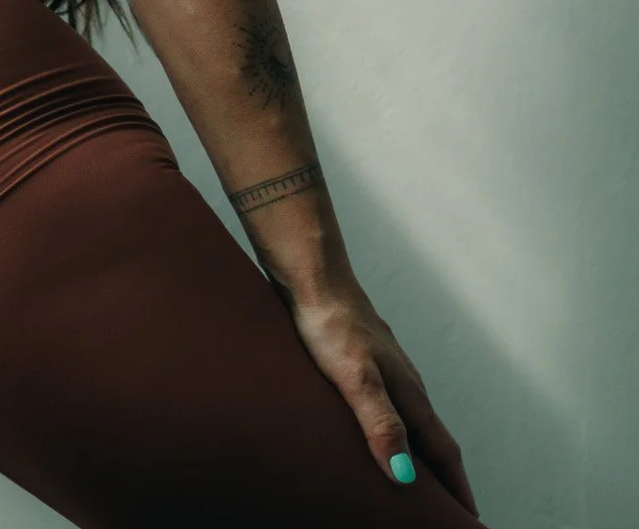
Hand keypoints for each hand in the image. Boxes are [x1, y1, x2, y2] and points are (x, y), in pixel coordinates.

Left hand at [286, 280, 479, 515]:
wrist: (312, 277)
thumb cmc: (332, 324)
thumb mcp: (356, 378)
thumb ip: (381, 424)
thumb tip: (406, 477)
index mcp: (410, 394)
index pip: (445, 453)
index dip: (458, 490)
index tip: (470, 522)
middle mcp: (406, 385)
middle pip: (434, 444)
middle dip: (444, 482)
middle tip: (444, 515)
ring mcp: (387, 373)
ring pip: (413, 425)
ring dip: (420, 459)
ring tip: (416, 489)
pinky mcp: (365, 364)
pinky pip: (390, 410)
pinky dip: (395, 435)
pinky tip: (376, 437)